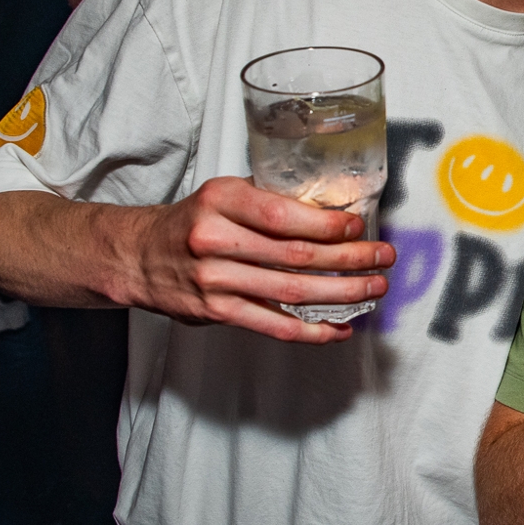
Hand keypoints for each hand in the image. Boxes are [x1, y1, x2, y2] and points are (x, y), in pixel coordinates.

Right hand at [123, 176, 395, 343]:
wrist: (139, 256)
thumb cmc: (193, 221)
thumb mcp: (224, 194)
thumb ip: (269, 201)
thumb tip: (332, 212)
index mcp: (222, 201)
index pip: (284, 215)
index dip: (327, 226)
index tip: (359, 229)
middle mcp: (216, 240)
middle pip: (296, 256)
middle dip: (349, 259)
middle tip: (384, 258)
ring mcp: (215, 280)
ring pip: (291, 293)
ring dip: (341, 294)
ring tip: (374, 290)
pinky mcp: (215, 312)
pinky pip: (273, 326)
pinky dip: (311, 331)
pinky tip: (339, 329)